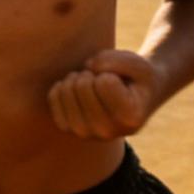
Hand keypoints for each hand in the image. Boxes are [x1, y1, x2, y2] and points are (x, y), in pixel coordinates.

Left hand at [47, 50, 161, 139]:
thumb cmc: (138, 79)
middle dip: (90, 73)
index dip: (109, 72)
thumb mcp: (139, 64)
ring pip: (66, 92)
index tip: (118, 79)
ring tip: (90, 82)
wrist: (133, 99)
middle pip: (83, 86)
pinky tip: (76, 89)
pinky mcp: (68, 128)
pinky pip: (53, 98)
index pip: (104, 82)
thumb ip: (119, 60)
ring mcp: (86, 133)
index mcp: (130, 119)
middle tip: (102, 78)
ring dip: (75, 78)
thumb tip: (88, 66)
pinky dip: (61, 86)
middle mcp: (107, 132)